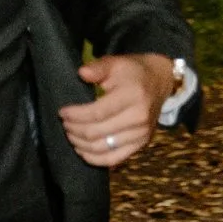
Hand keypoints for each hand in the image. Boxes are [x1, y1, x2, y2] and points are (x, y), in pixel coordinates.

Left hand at [59, 53, 175, 167]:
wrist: (160, 82)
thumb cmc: (133, 72)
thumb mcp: (116, 62)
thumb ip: (98, 68)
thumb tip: (82, 73)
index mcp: (133, 96)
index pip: (97, 113)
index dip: (75, 115)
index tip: (62, 112)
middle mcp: (139, 118)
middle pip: (96, 132)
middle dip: (74, 129)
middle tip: (65, 123)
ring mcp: (141, 134)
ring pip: (101, 148)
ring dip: (80, 144)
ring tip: (70, 133)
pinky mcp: (141, 144)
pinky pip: (114, 159)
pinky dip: (94, 158)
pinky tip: (81, 150)